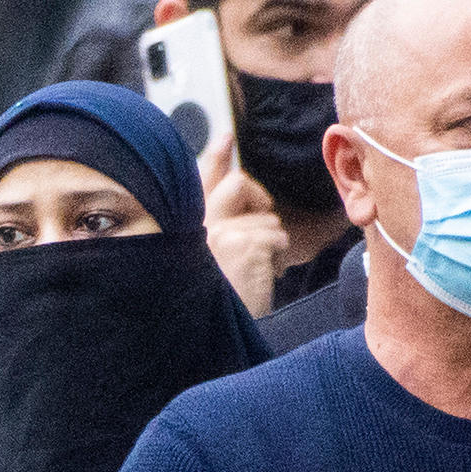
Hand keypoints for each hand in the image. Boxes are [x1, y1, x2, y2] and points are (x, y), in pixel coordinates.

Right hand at [200, 152, 288, 315]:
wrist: (217, 334)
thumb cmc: (223, 299)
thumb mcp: (217, 258)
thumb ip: (224, 226)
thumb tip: (248, 201)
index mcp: (193, 225)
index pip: (202, 180)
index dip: (215, 155)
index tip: (225, 137)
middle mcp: (201, 224)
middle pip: (238, 184)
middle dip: (258, 198)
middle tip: (262, 218)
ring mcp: (221, 232)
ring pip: (265, 217)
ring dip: (270, 241)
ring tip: (257, 266)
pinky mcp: (242, 245)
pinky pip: (275, 236)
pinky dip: (277, 255)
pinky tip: (265, 272)